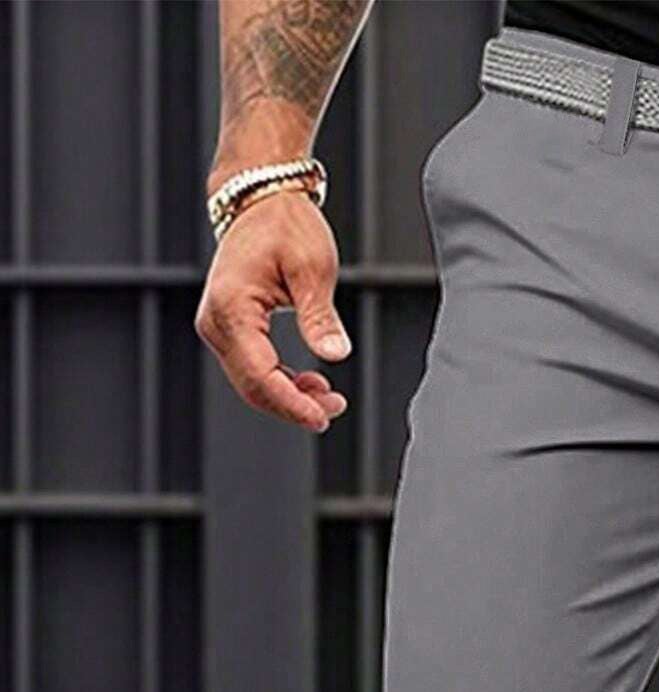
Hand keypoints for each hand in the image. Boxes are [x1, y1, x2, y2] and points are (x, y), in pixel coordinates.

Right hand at [195, 186, 350, 432]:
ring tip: (329, 397)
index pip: (260, 375)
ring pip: (252, 382)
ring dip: (290, 396)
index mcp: (232, 308)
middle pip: (253, 387)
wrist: (260, 200)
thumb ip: (320, 317)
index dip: (292, 403)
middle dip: (294, 405)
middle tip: (334, 409)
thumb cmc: (284, 225)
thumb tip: (335, 354)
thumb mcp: (313, 268)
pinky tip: (310, 383)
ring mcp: (218, 327)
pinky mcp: (230, 329)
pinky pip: (254, 368)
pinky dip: (282, 382)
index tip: (322, 416)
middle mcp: (216, 321)